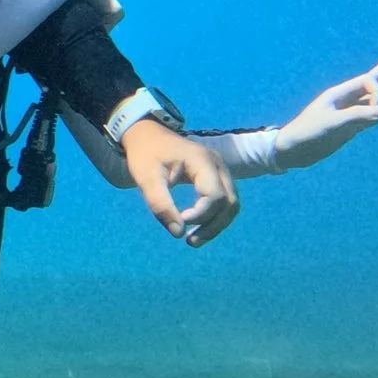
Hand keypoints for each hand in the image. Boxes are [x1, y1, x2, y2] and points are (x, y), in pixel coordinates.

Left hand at [122, 120, 238, 247]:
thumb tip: (178, 233)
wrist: (148, 135)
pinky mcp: (218, 175)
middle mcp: (218, 164)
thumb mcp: (146, 179)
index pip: (214, 196)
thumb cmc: (145, 155)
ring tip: (194, 240)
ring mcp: (221, 169)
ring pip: (231, 204)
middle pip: (230, 202)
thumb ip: (160, 205)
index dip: (200, 215)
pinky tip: (198, 227)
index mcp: (202, 160)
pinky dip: (215, 216)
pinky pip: (225, 200)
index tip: (179, 222)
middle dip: (213, 226)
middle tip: (190, 242)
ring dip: (217, 224)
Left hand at [269, 44, 377, 170]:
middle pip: (376, 78)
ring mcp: (350, 113)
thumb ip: (361, 116)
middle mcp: (348, 99)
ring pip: (375, 96)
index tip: (375, 112)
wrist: (292, 151)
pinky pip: (371, 114)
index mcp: (340, 93)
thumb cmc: (307, 133)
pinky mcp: (351, 127)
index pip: (370, 82)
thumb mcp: (334, 123)